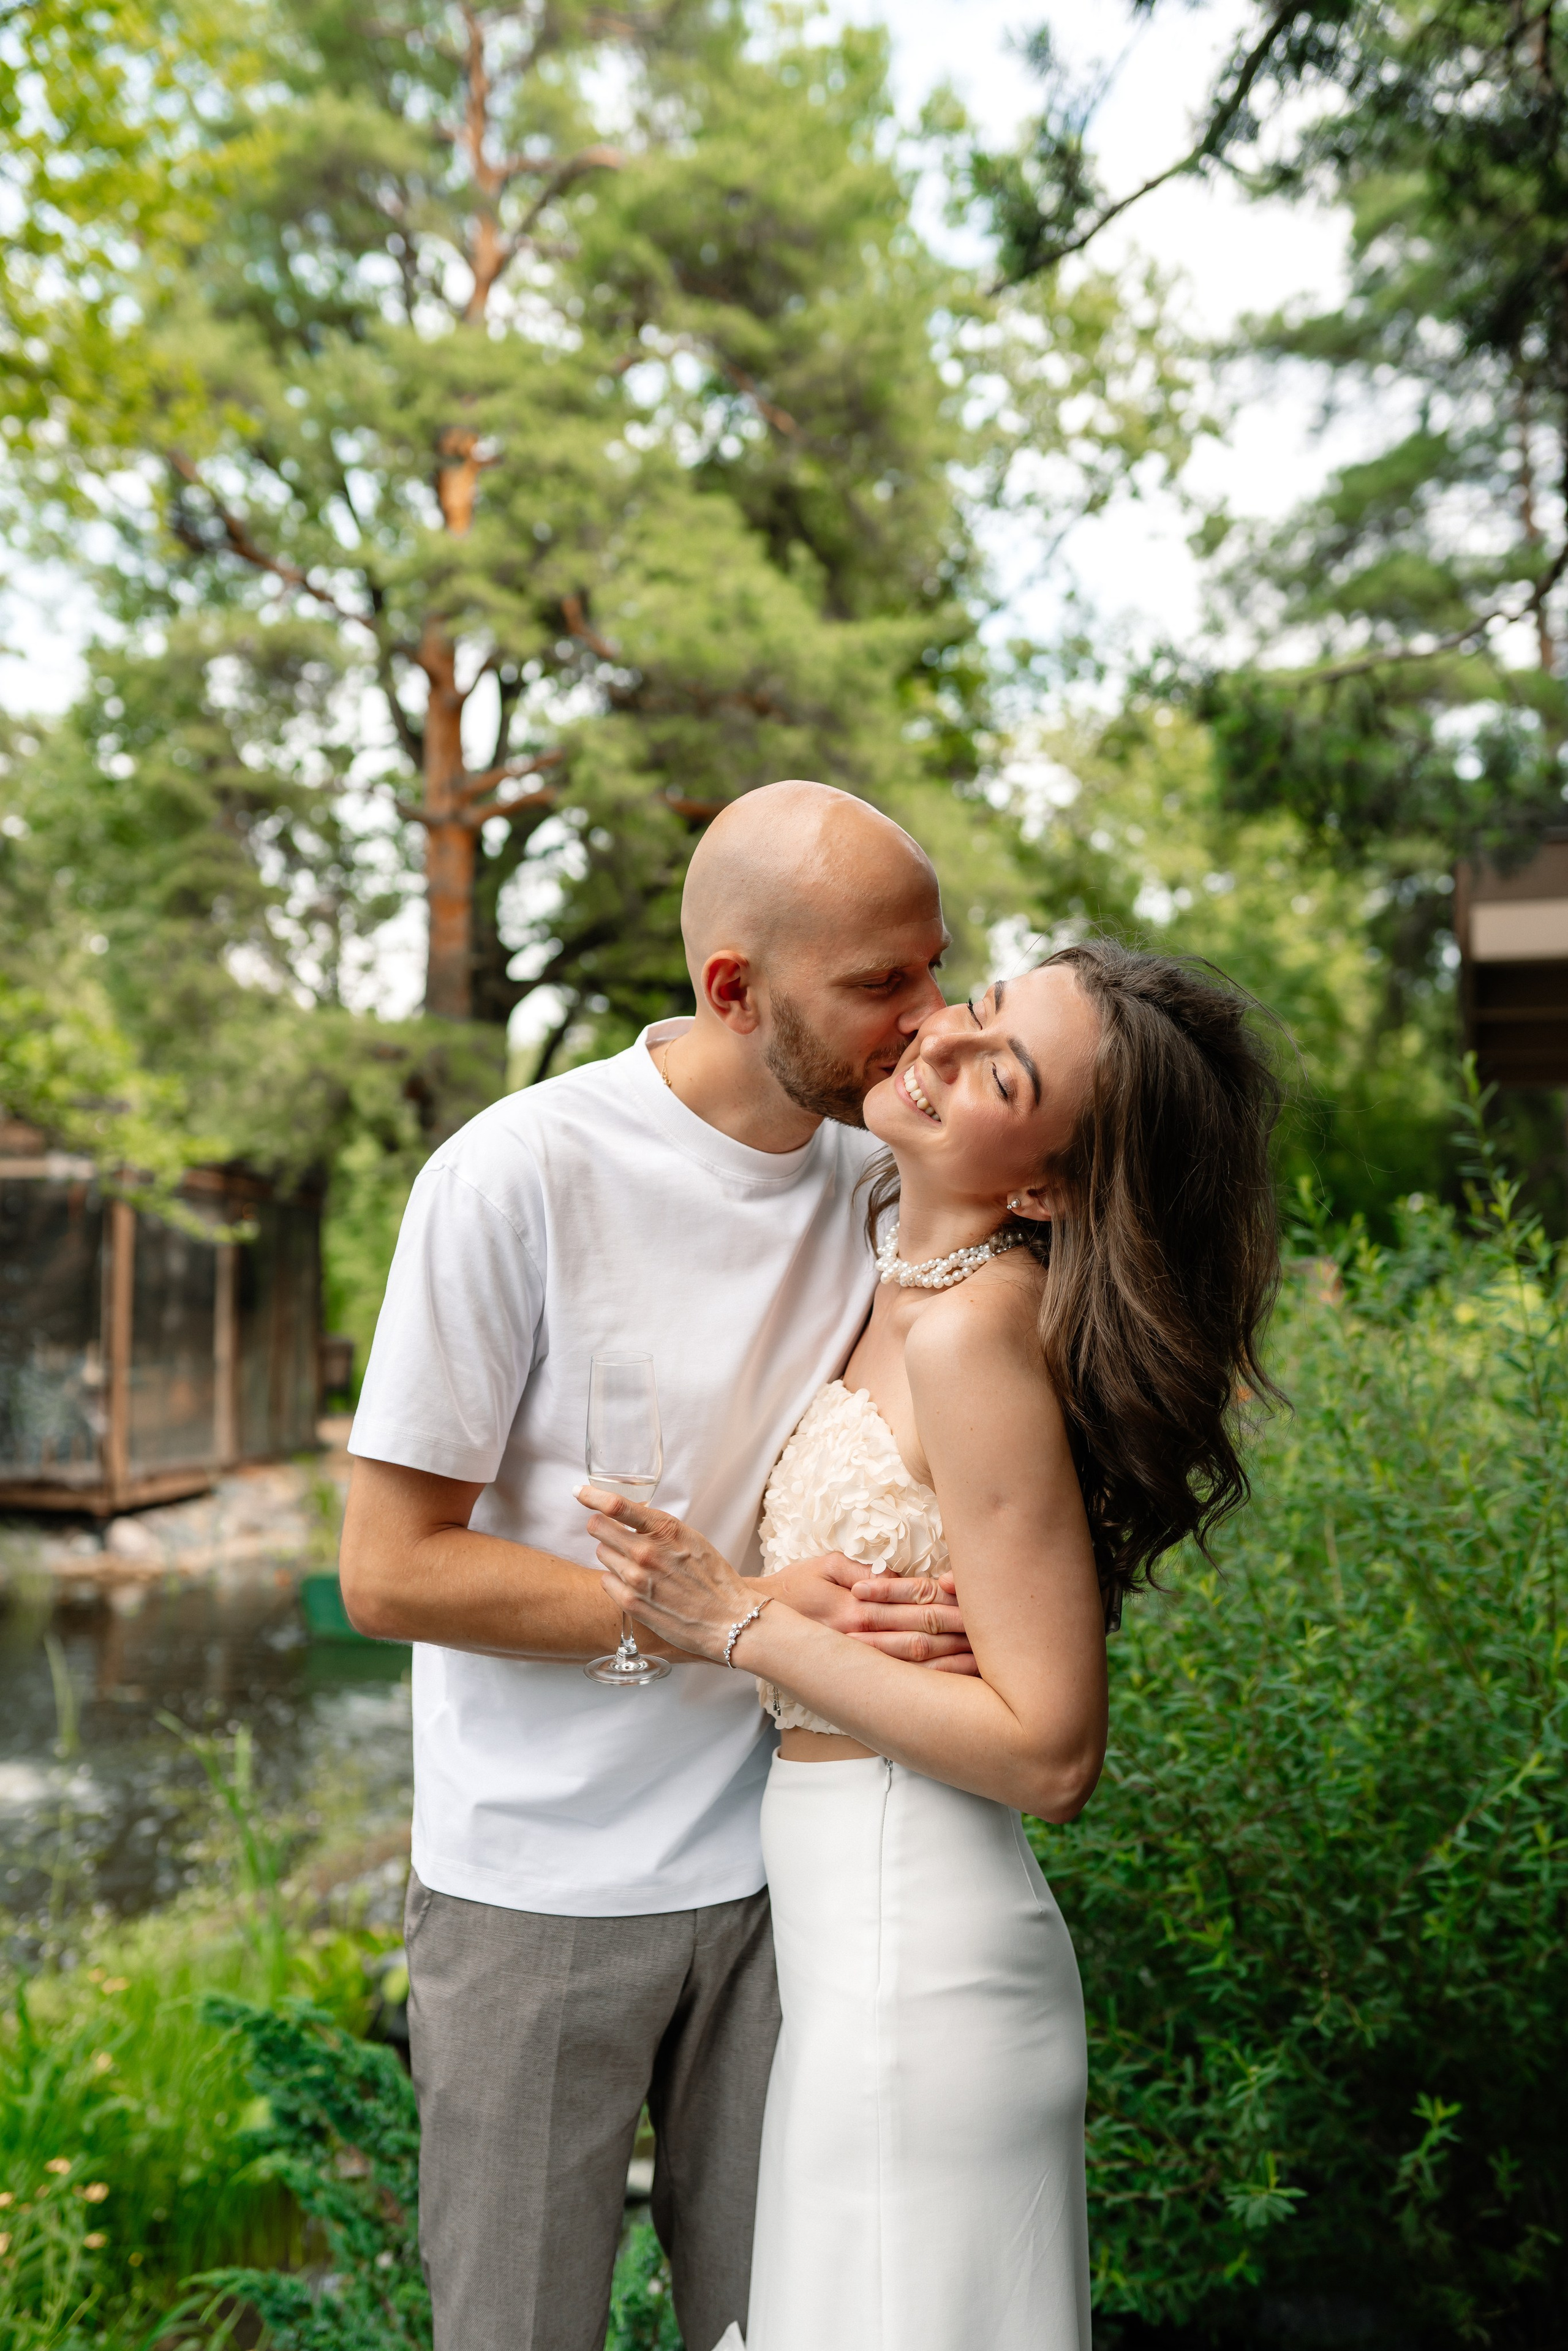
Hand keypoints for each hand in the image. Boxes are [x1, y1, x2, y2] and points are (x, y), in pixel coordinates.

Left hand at [578, 1486, 750, 1663]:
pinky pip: (605, 1581)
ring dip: (613, 1556)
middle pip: (597, 1527)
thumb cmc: (713, 1579)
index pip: (616, 1505)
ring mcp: (636, 1579)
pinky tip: (636, 1586)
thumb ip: (659, 1527)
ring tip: (638, 1567)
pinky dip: (615, 1581)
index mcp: (665, 1529)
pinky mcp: (631, 1603)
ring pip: (601, 1553)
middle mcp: (647, 1552)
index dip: (592, 1495)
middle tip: (612, 1534)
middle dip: (601, 1527)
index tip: (579, 1492)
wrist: (728, 1620)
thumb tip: (630, 1517)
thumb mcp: (691, 1539)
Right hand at [772, 1554, 979, 1676]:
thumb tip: (894, 1576)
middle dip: (962, 1631)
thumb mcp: (825, 1564)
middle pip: (925, 1630)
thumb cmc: (793, 1586)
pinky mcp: (859, 1676)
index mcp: (860, 1602)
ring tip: (987, 1662)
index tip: (980, 1597)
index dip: (949, 1597)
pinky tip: (953, 1685)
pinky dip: (929, 1681)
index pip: (917, 1597)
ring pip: (918, 1660)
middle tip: (999, 1632)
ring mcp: (862, 1660)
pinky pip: (901, 1681)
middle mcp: (864, 1634)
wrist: (756, 1626)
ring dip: (952, 1660)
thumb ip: (863, 1570)